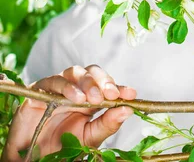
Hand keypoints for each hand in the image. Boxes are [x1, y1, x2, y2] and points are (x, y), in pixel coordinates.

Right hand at [1, 64, 136, 161]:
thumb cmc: (61, 148)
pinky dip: (66, 87)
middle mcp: (76, 90)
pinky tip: (75, 98)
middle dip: (104, 81)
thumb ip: (107, 124)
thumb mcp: (89, 138)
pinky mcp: (41, 90)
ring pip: (75, 72)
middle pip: (93, 73)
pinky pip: (54, 81)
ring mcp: (59, 88)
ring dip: (87, 82)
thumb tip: (129, 110)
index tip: (131, 94)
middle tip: (111, 94)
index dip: (120, 87)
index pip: (107, 87)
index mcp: (90, 100)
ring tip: (93, 98)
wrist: (32, 158)